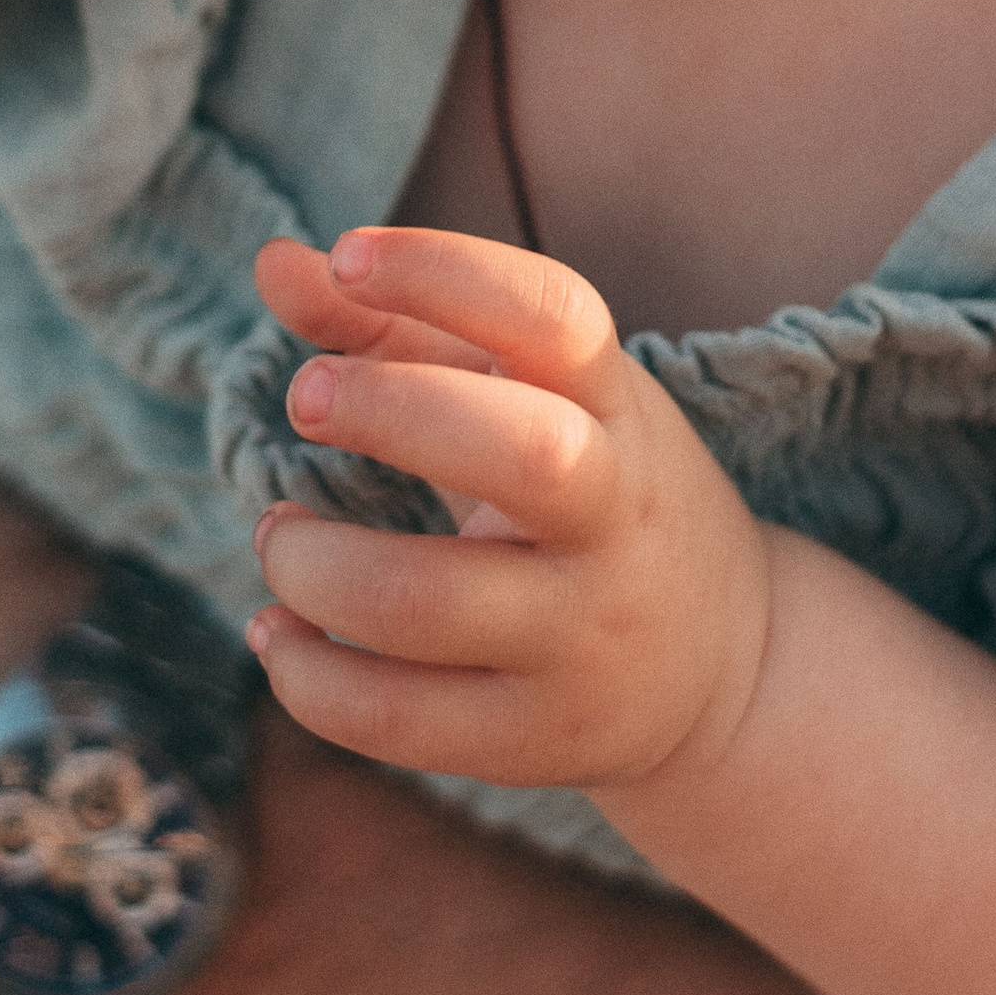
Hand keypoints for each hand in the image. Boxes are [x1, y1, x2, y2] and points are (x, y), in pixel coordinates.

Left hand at [245, 230, 774, 798]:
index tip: (348, 257)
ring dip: (310, 562)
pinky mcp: (536, 737)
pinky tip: (278, 633)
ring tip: (280, 534)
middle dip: (389, 411)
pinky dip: (307, 677)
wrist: (724, 665)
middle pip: (519, 452)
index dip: (447, 271)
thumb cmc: (584, 490)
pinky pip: (398, 720)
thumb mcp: (526, 396)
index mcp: (615, 407)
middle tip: (303, 397)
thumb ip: (396, 325)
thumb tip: (271, 261)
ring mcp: (580, 635)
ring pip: (424, 601)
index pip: (553, 317)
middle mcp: (611, 515)